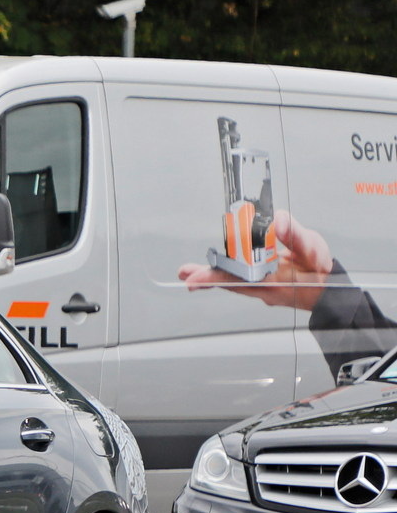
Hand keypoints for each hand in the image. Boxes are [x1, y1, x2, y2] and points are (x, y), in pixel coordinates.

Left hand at [176, 211, 333, 310]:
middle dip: (207, 278)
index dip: (215, 277)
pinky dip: (223, 277)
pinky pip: (239, 282)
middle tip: (185, 273)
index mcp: (275, 281)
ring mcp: (261, 289)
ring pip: (233, 282)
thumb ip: (296, 234)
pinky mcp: (261, 286)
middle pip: (230, 281)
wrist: (328, 291)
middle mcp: (264, 288)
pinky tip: (207, 275)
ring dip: (211, 279)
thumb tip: (278, 221)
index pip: (239, 278)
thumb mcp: (314, 250)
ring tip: (189, 274)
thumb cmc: (320, 271)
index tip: (194, 278)